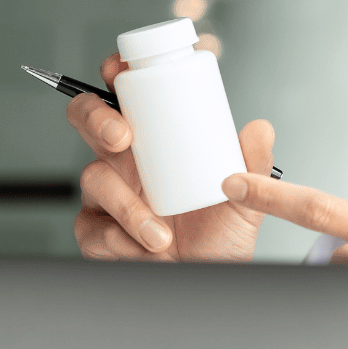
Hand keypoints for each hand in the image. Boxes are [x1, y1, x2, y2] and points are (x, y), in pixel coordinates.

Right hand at [70, 52, 275, 261]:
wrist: (209, 278)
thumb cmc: (219, 236)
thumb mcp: (245, 199)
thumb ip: (253, 165)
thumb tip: (260, 129)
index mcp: (154, 142)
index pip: (127, 97)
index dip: (115, 75)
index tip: (119, 70)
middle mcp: (125, 163)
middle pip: (86, 119)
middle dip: (96, 118)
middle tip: (122, 137)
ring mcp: (106, 196)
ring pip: (94, 178)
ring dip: (127, 206)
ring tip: (160, 233)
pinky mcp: (95, 231)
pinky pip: (93, 227)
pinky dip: (120, 238)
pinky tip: (144, 248)